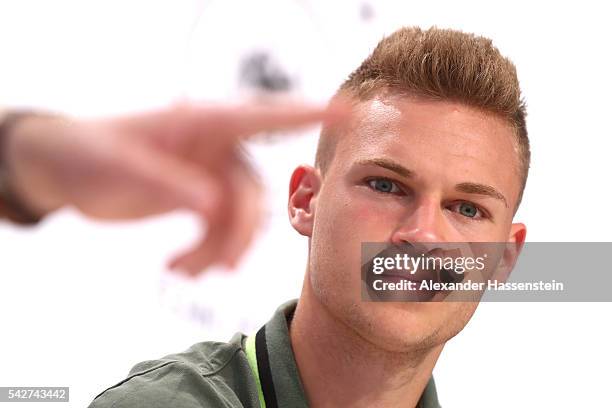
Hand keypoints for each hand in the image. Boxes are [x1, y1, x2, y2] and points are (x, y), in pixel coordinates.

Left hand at [4, 101, 342, 274]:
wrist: (66, 171)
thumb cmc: (88, 152)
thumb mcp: (120, 166)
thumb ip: (166, 182)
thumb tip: (210, 203)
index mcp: (201, 124)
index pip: (263, 116)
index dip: (307, 113)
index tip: (348, 110)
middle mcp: (214, 148)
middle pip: (251, 194)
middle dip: (239, 234)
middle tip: (219, 269)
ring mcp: (209, 174)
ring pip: (237, 221)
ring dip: (217, 251)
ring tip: (183, 272)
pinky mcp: (199, 199)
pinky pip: (217, 232)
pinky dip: (202, 255)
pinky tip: (176, 268)